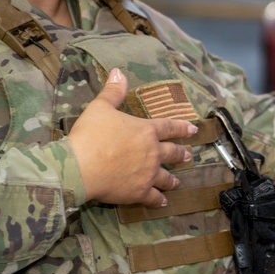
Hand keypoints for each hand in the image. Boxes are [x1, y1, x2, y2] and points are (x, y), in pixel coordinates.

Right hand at [68, 68, 196, 206]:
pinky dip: (159, 200)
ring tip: (178, 181)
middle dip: (181, 154)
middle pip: (172, 152)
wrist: (81, 166)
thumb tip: (118, 71)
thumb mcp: (100, 107)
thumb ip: (113, 91)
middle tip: (189, 156)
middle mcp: (152, 152)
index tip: (193, 130)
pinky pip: (153, 197)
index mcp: (146, 131)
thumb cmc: (91, 134)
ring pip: (166, 177)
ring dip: (172, 179)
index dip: (182, 128)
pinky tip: (162, 202)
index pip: (170, 127)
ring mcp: (148, 174)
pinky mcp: (139, 192)